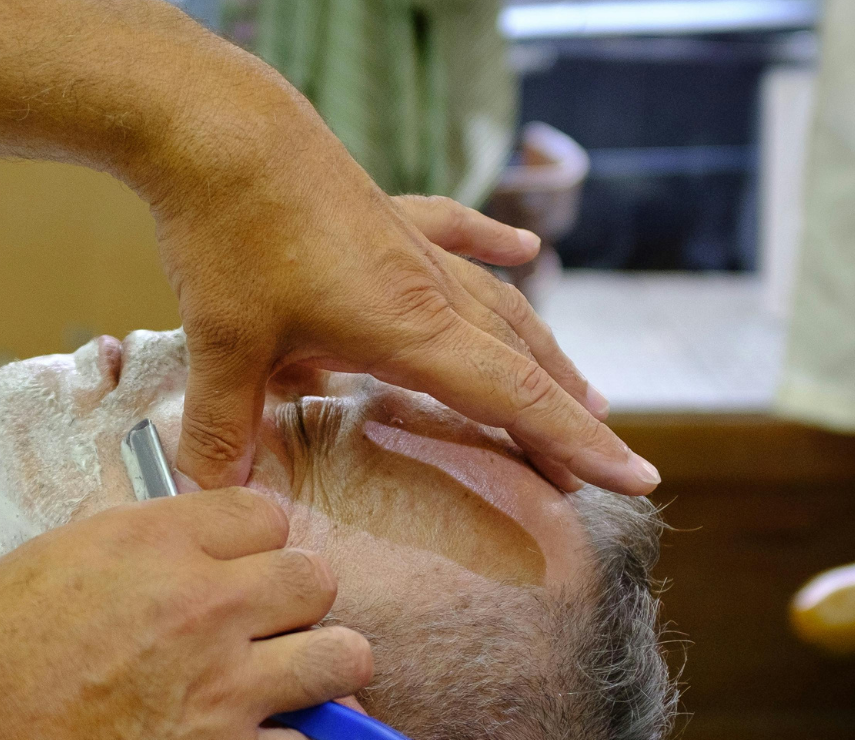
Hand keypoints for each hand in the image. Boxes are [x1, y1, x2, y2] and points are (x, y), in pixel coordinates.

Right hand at [0, 485, 370, 739]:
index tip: (236, 576)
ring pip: (344, 659)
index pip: (263, 515)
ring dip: (322, 677)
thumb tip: (160, 554)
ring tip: (291, 695)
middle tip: (264, 637)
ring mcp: (222, 687)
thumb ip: (117, 554)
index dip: (252, 549)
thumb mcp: (32, 569)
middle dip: (296, 607)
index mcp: (147, 543)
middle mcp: (200, 603)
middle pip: (316, 579)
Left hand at [146, 108, 656, 495]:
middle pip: (518, 359)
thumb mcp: (223, 345)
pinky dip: (490, 244)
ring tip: (578, 388)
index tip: (636, 478)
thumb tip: (217, 495)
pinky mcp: (378, 212)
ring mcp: (407, 245)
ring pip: (495, 304)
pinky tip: (522, 246)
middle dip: (560, 417)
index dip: (574, 444)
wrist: (219, 129)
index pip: (513, 398)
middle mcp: (427, 287)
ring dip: (539, 349)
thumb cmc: (230, 234)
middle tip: (592, 468)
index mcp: (409, 328)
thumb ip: (225, 428)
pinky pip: (452, 232)